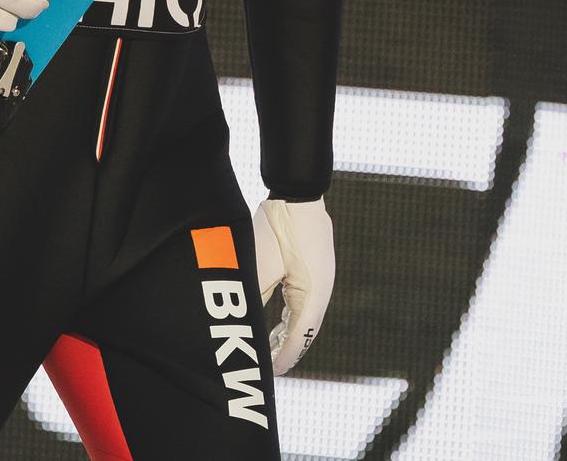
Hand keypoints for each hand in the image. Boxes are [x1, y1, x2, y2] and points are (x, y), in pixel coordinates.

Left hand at [252, 197, 334, 374]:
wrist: (298, 194)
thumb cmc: (278, 228)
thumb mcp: (260, 266)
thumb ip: (255, 298)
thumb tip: (245, 325)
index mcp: (312, 294)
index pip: (298, 337)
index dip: (282, 359)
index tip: (268, 374)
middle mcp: (321, 291)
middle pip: (304, 331)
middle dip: (286, 351)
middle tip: (266, 369)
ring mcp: (321, 280)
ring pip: (305, 318)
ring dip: (288, 336)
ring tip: (270, 353)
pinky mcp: (315, 271)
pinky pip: (304, 303)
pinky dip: (291, 319)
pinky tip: (278, 326)